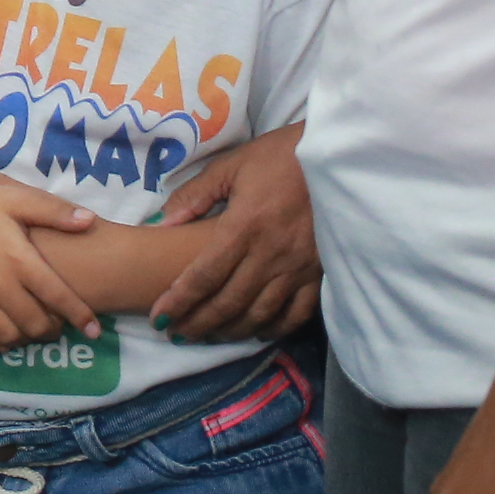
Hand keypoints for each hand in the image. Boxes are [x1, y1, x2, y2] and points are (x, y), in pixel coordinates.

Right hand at [0, 169, 100, 351]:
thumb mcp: (15, 199)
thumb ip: (53, 211)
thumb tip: (91, 222)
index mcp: (19, 258)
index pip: (59, 297)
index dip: (81, 317)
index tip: (94, 330)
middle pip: (36, 323)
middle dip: (52, 330)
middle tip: (57, 327)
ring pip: (9, 336)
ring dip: (25, 338)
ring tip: (30, 331)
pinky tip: (1, 338)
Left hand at [149, 124, 321, 342]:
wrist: (335, 156)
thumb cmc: (278, 157)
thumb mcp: (231, 165)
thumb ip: (195, 195)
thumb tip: (162, 223)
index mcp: (243, 226)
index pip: (204, 275)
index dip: (179, 301)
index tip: (160, 318)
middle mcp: (270, 254)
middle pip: (229, 302)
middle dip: (199, 323)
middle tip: (176, 335)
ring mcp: (298, 267)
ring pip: (260, 313)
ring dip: (231, 330)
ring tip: (208, 337)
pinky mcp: (320, 272)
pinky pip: (298, 312)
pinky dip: (275, 327)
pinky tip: (257, 332)